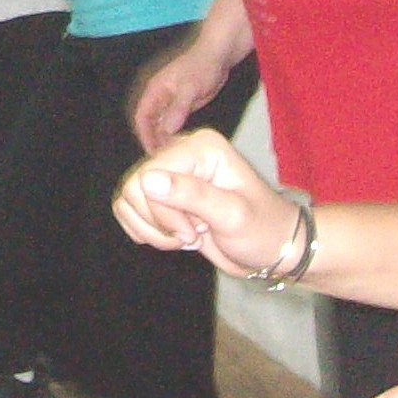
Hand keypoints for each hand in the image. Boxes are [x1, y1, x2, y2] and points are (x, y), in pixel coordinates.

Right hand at [111, 127, 299, 273]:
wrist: (271, 248)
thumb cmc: (262, 230)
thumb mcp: (233, 215)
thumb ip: (192, 196)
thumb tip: (147, 180)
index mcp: (200, 148)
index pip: (149, 175)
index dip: (162, 211)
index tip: (193, 232)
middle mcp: (180, 154)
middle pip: (134, 188)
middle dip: (159, 222)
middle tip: (192, 234)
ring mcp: (169, 175)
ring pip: (127, 201)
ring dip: (153, 230)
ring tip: (187, 236)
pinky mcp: (160, 196)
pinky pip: (127, 210)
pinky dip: (146, 231)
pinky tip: (176, 236)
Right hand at [131, 41, 231, 154]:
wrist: (218, 57)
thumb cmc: (201, 67)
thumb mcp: (190, 89)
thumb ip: (178, 109)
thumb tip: (167, 129)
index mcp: (154, 91)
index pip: (142, 117)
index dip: (144, 135)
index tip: (153, 150)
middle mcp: (159, 98)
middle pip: (149, 124)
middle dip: (153, 140)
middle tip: (163, 156)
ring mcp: (170, 102)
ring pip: (161, 125)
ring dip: (163, 138)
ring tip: (172, 153)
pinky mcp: (181, 106)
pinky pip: (172, 123)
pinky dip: (174, 133)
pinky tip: (181, 143)